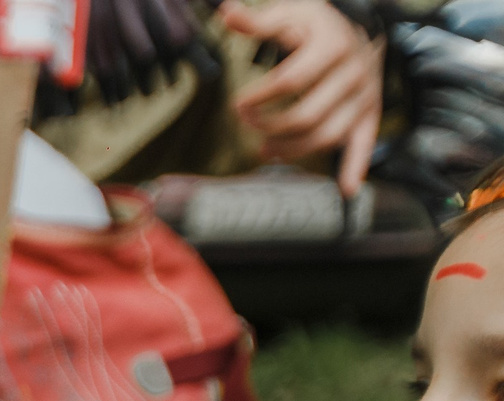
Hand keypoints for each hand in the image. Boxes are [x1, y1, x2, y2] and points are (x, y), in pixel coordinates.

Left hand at [221, 0, 384, 195]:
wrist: (363, 24)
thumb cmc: (318, 25)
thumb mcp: (290, 14)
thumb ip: (258, 21)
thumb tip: (225, 13)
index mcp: (333, 46)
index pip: (291, 81)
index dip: (260, 96)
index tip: (238, 104)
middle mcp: (354, 73)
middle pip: (307, 114)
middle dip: (270, 125)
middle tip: (247, 123)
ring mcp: (365, 96)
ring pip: (327, 135)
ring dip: (293, 150)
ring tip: (264, 150)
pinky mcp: (370, 113)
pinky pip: (366, 142)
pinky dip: (356, 166)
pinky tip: (345, 189)